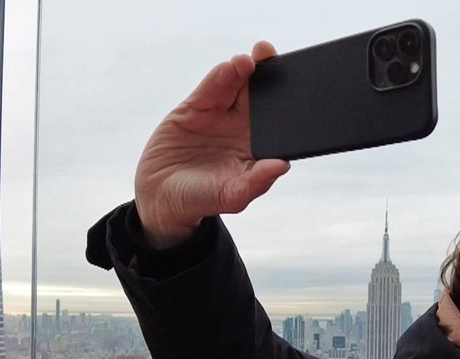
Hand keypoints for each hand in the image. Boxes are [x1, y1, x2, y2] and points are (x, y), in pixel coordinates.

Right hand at [135, 41, 290, 248]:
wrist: (162, 196)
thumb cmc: (203, 199)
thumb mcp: (231, 196)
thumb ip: (257, 182)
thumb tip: (282, 166)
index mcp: (260, 146)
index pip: (279, 121)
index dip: (288, 103)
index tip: (297, 88)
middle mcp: (244, 126)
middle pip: (261, 95)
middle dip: (269, 75)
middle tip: (272, 59)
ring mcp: (221, 114)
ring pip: (237, 86)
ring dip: (244, 70)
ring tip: (247, 62)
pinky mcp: (197, 107)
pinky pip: (211, 89)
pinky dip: (220, 77)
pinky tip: (229, 68)